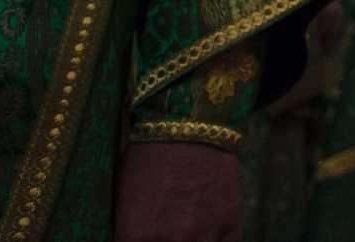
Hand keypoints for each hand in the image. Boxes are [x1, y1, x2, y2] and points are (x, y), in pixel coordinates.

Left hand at [115, 141, 242, 241]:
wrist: (190, 123)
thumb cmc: (148, 156)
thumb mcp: (125, 197)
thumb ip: (130, 231)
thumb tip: (132, 239)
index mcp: (135, 236)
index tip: (143, 239)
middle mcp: (170, 239)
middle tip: (169, 233)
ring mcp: (203, 233)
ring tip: (187, 235)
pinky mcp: (229, 223)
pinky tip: (208, 238)